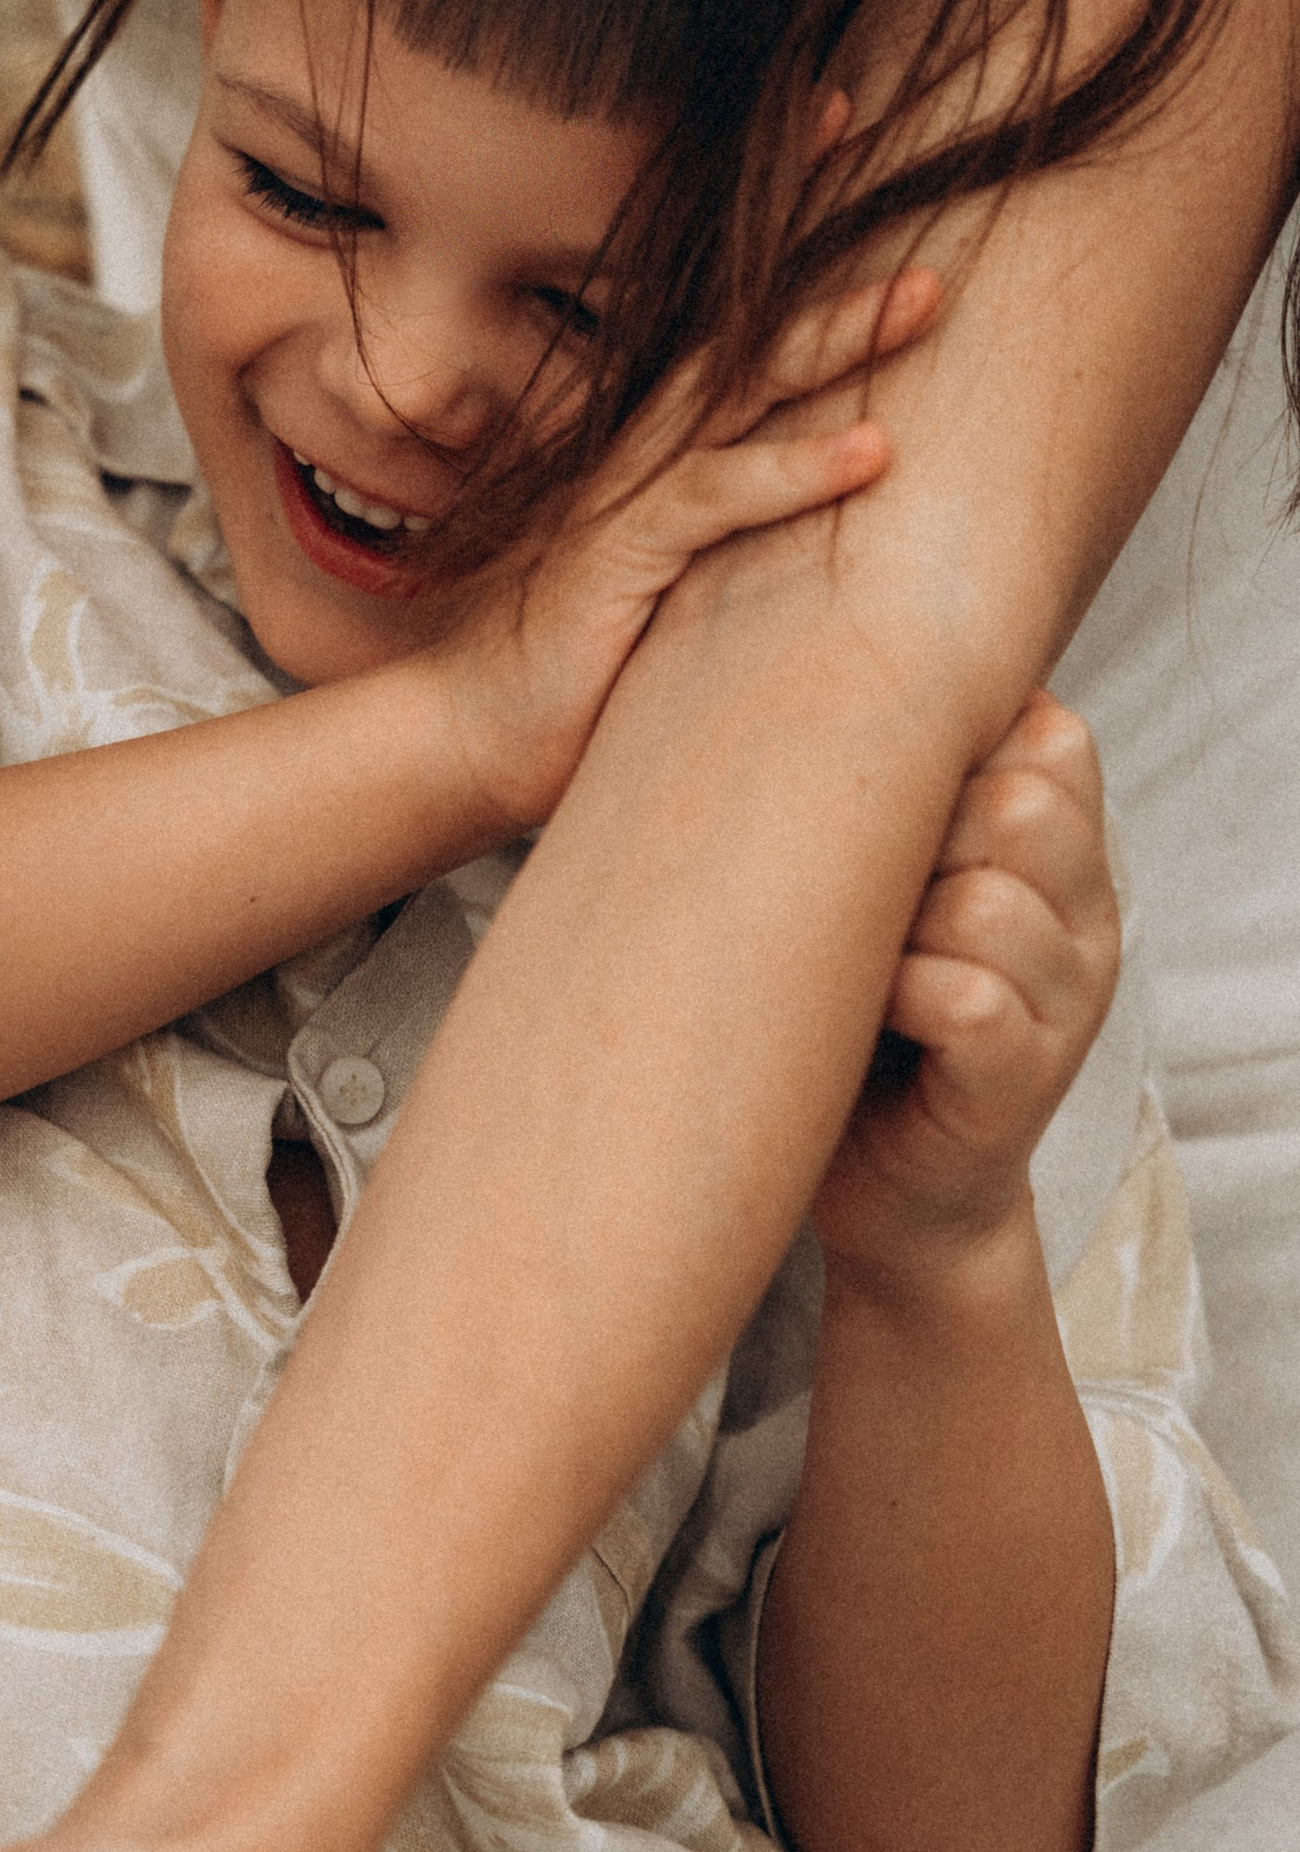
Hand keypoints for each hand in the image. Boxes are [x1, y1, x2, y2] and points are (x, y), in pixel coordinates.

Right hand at [437, 261, 943, 832]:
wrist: (468, 738)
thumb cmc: (579, 690)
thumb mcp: (691, 615)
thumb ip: (761, 575)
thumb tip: (875, 583)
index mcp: (668, 466)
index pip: (753, 361)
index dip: (827, 304)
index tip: (911, 251)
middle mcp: (647, 463)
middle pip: (755, 345)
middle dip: (847, 290)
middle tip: (941, 246)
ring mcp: (626, 500)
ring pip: (737, 391)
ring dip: (833, 341)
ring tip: (921, 300)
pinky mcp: (612, 555)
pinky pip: (710, 496)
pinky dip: (791, 470)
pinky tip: (869, 451)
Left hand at [811, 689, 1120, 1283]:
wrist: (883, 1190)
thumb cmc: (852, 1015)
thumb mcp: (868, 885)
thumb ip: (871, 790)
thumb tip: (766, 661)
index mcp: (1057, 848)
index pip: (1045, 728)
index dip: (936, 748)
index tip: (858, 804)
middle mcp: (1085, 913)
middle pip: (1021, 798)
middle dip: (911, 832)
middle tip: (849, 898)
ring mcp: (1069, 999)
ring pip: (990, 897)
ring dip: (893, 925)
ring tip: (853, 969)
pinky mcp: (1027, 1080)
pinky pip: (966, 995)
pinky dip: (893, 998)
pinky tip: (860, 1021)